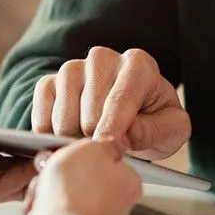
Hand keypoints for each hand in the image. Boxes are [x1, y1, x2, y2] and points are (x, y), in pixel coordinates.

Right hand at [24, 138, 142, 214]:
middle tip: (56, 166)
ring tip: (44, 186)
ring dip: (53, 188)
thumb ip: (105, 143)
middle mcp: (119, 207)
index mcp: (131, 185)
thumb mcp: (93, 147)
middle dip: (68, 171)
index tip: (76, 151)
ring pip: (71, 195)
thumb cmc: (77, 190)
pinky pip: (59, 211)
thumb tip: (111, 143)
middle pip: (89, 179)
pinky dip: (47, 205)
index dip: (89, 154)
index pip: (113, 162)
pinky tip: (41, 202)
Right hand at [31, 47, 190, 159]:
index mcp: (138, 65)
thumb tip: (125, 136)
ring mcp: (72, 68)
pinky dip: (50, 135)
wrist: (132, 117)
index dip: (114, 127)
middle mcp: (102, 59)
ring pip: (63, 113)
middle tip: (106, 155)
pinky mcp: (49, 82)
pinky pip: (41, 113)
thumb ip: (155, 131)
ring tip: (91, 148)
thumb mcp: (172, 130)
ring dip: (74, 139)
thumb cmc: (154, 121)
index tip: (110, 149)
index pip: (120, 97)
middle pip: (89, 109)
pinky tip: (67, 143)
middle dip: (97, 139)